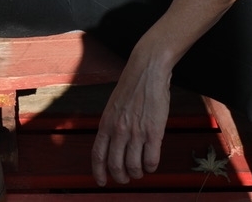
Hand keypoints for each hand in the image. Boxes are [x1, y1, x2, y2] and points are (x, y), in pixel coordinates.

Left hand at [91, 47, 171, 185]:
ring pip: (134, 166)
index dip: (99, 172)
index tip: (101, 181)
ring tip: (140, 172)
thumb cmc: (132, 86)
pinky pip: (151, 159)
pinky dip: (151, 167)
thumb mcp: (113, 106)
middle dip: (120, 177)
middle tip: (126, 178)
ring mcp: (136, 132)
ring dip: (137, 173)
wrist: (147, 70)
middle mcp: (119, 130)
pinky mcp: (154, 132)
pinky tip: (152, 164)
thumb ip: (111, 126)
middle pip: (115, 165)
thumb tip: (112, 145)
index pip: (98, 155)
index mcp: (106, 124)